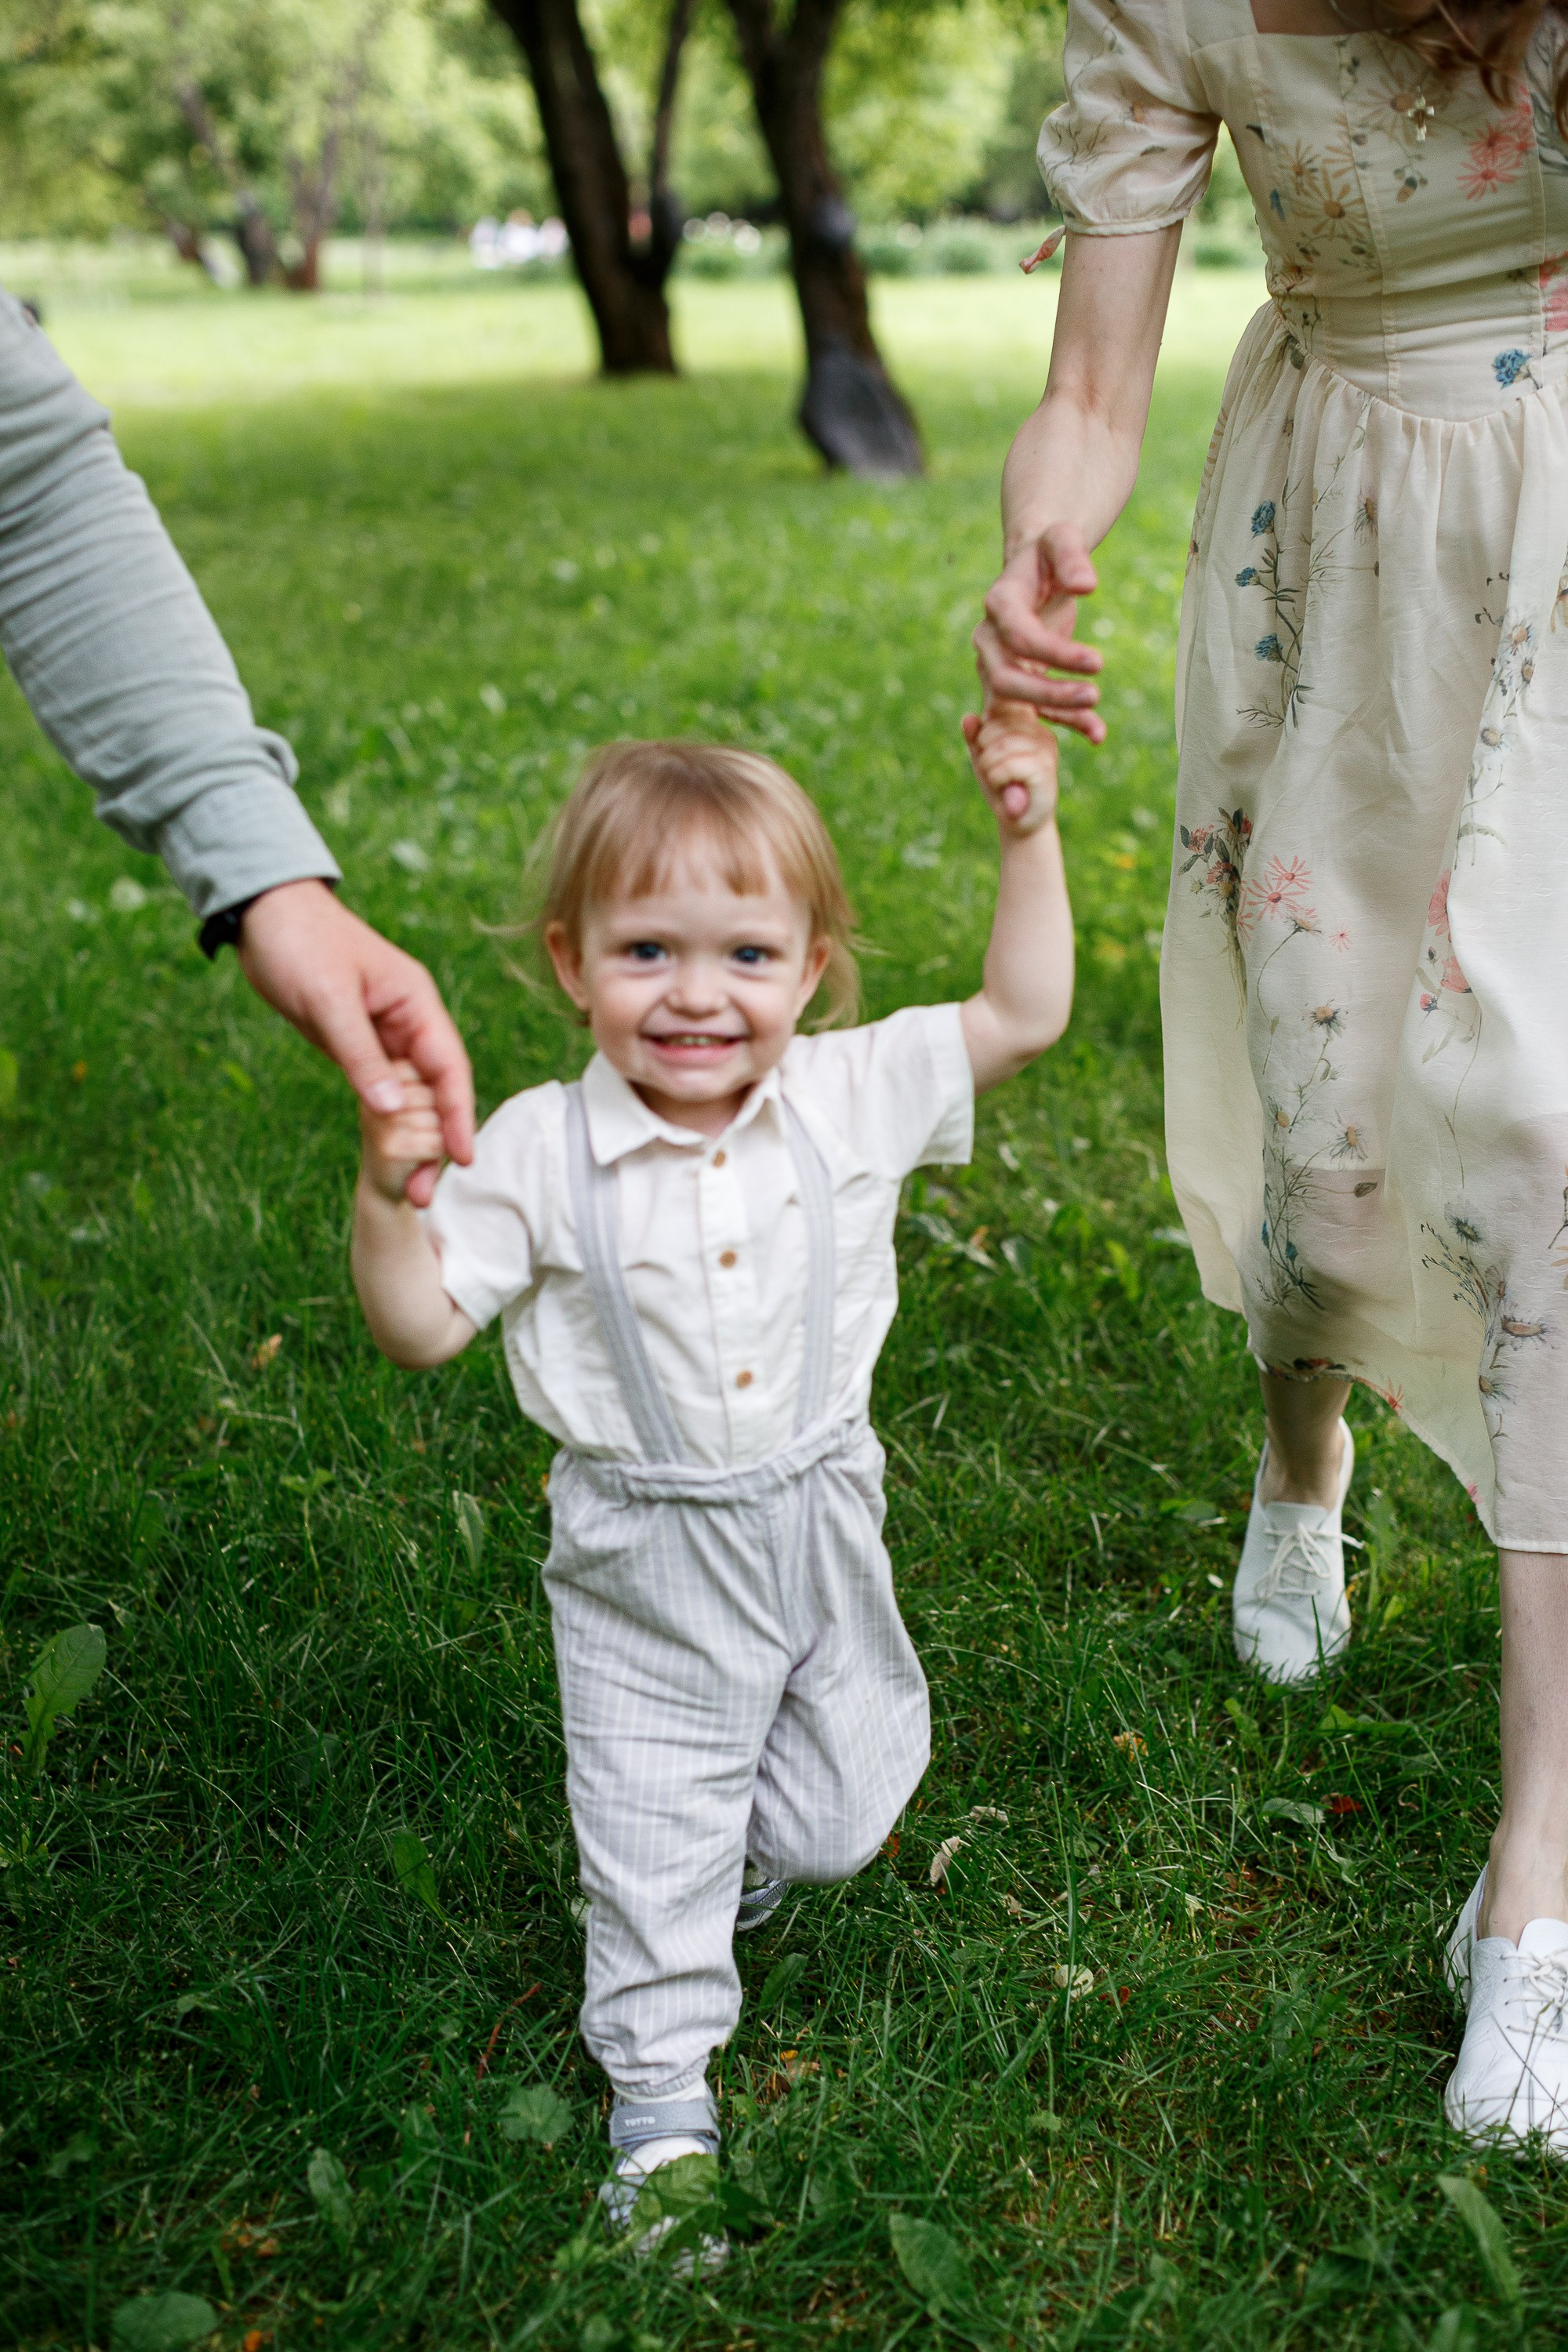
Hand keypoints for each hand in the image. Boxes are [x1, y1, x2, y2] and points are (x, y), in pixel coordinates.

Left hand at [237, 880, 472, 1206]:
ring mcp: (381, 1035)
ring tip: (407, 1187)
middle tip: (423, 1193)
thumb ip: (361, 1054)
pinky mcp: (355, 1044)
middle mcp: (407, 1023)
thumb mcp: (329, 999)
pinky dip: (384, 1122)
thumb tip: (391, 1109)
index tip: (463, 1159)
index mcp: (415, 1004)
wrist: (262, 914)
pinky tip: (384, 1153)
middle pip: (433, 1091)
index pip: (449, 1067)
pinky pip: (379, 1089)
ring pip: (406, 1096)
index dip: (459, 1115)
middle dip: (434, 1142)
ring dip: (409, 1140)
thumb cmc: (300, 942)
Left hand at [963, 695, 1059, 834]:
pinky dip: (996, 778)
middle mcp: (1041, 732)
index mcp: (1030, 725)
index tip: (990, 756)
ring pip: (1001, 746)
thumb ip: (975, 737)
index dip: (983, 735)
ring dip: (988, 767)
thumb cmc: (1002, 788)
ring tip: (999, 780)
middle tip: (994, 772)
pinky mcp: (1045, 770)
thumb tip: (969, 717)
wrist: (1020, 823)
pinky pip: (1007, 765)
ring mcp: (1046, 750)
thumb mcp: (983, 758)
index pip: (997, 710)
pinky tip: (1005, 787)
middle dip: (984, 752)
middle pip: (996, 726)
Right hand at [973, 521, 1104, 745]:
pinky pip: (1031, 710)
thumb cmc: (1050, 552)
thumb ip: (1072, 556)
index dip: (1056, 654)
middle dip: (1048, 693)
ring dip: (1054, 712)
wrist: (1036, 569)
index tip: (1098, 661)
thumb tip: (1086, 585)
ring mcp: (996, 664)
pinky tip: (1096, 732)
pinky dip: (1062, 723)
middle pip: (1005, 678)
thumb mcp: (1062, 539)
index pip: (1019, 637)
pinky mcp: (1014, 681)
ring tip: (1097, 719)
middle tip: (1094, 694)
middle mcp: (989, 639)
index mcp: (999, 604)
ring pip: (1012, 702)